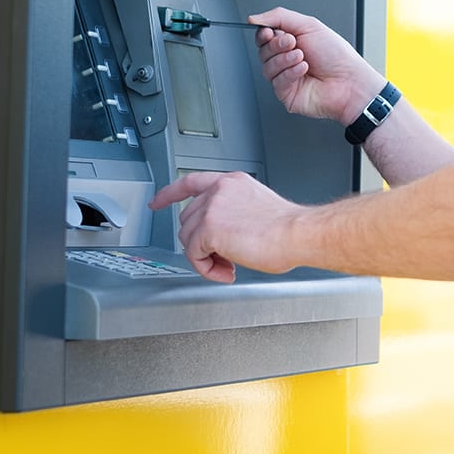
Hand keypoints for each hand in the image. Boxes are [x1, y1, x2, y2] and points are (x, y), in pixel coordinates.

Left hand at [150, 171, 301, 282]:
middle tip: (224, 257)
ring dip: (205, 258)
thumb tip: (227, 235)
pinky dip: (207, 269)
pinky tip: (227, 270)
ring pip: (188, 239)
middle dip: (201, 242)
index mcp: (233, 182)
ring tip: (229, 265)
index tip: (157, 202)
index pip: (191, 182)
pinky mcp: (208, 229)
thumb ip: (235, 213)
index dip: (169, 194)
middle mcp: (219, 191)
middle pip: (188, 220)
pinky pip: (194, 256)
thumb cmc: (289, 227)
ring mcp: (211, 208)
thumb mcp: (257, 208)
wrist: (296, 233)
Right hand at [251, 7, 384, 124]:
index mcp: (291, 42)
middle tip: (293, 43)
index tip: (269, 32)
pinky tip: (303, 69)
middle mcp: (287, 60)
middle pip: (263, 51)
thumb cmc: (337, 55)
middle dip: (277, 45)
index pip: (264, 37)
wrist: (350, 80)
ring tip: (302, 57)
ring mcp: (286, 78)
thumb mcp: (309, 25)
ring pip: (267, 67)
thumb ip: (279, 17)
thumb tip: (254, 18)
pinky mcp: (287, 94)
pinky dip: (290, 73)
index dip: (264, 34)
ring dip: (285, 59)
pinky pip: (276, 82)